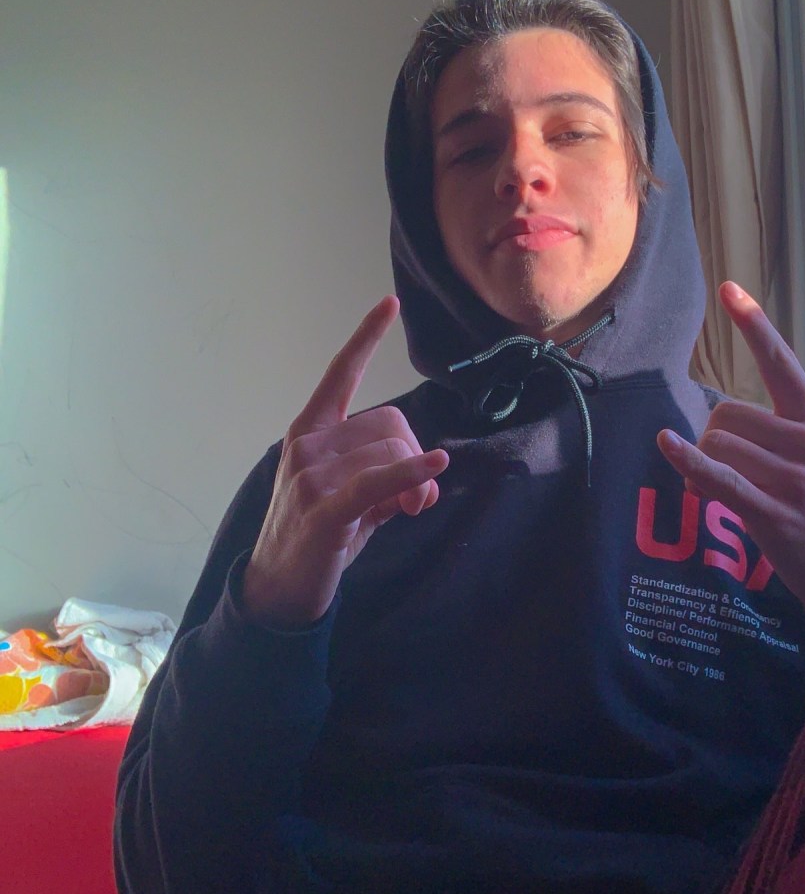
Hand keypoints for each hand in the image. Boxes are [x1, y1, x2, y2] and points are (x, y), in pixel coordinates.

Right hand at [242, 296, 448, 628]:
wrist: (279, 589)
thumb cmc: (318, 538)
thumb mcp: (354, 498)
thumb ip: (390, 475)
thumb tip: (431, 473)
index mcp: (310, 431)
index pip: (341, 373)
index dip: (365, 338)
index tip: (388, 304)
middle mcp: (307, 444)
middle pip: (390, 423)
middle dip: (414, 455)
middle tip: (417, 496)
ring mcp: (312, 474)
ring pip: (392, 452)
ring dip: (416, 480)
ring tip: (409, 509)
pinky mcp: (326, 507)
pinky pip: (380, 479)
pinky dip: (412, 473)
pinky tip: (435, 467)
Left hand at [658, 281, 804, 621]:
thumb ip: (774, 437)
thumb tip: (709, 430)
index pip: (782, 362)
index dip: (754, 324)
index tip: (728, 289)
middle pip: (725, 414)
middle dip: (711, 441)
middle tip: (730, 476)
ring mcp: (796, 478)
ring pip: (717, 446)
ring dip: (705, 469)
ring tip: (731, 496)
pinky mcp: (776, 514)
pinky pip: (718, 478)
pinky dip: (688, 462)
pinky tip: (667, 446)